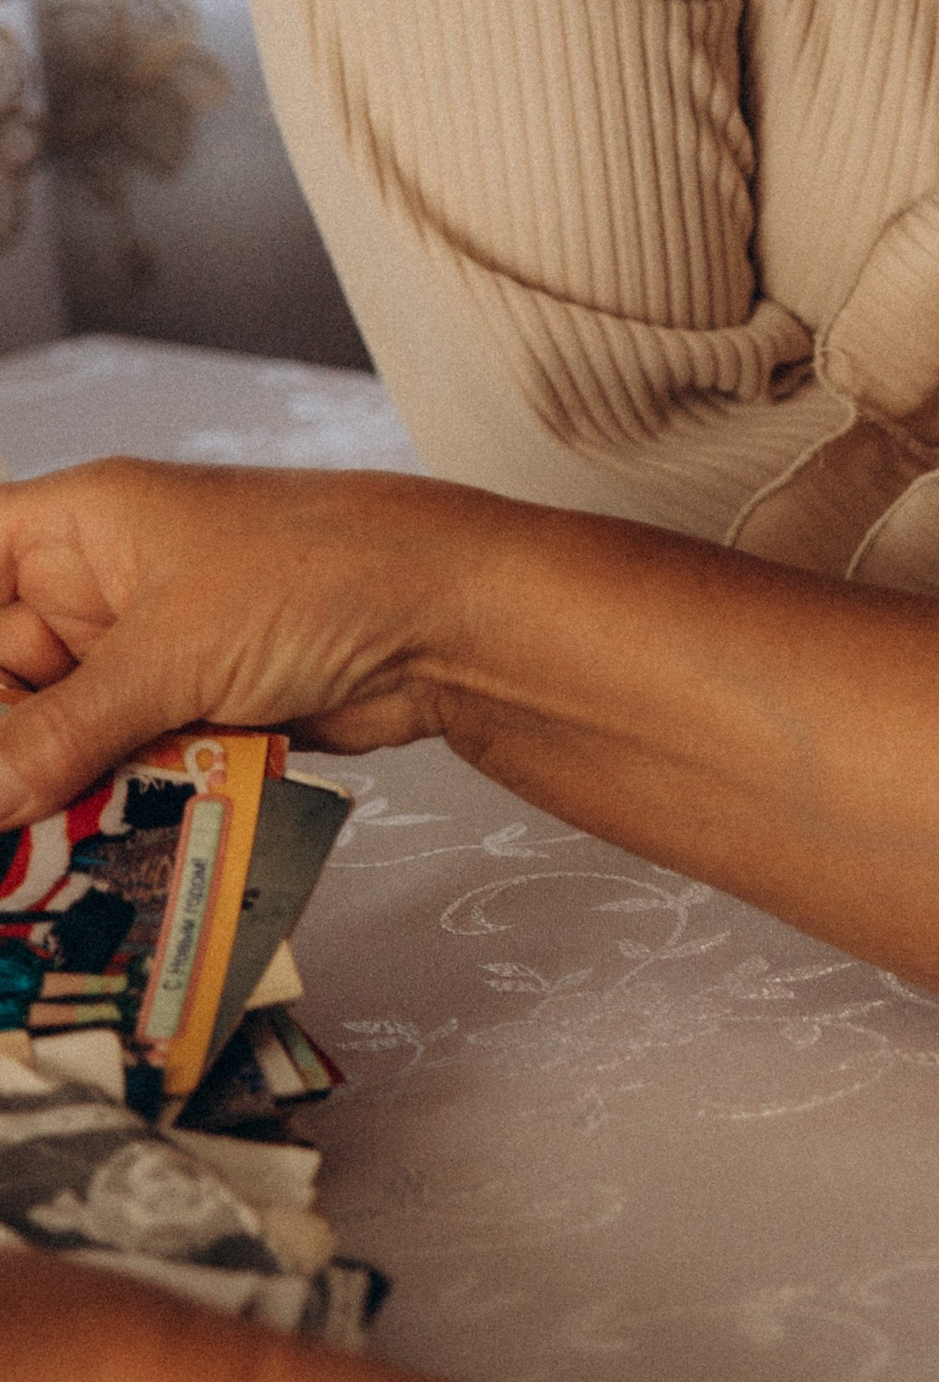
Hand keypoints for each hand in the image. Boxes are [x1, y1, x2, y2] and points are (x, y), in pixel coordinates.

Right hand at [0, 460, 482, 823]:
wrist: (450, 618)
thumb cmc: (319, 574)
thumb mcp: (168, 653)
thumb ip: (58, 734)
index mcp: (73, 525)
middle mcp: (92, 585)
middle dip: (0, 740)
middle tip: (2, 808)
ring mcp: (138, 653)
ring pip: (44, 733)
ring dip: (35, 790)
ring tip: (24, 848)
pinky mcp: (182, 713)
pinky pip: (103, 767)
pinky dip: (87, 807)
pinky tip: (66, 855)